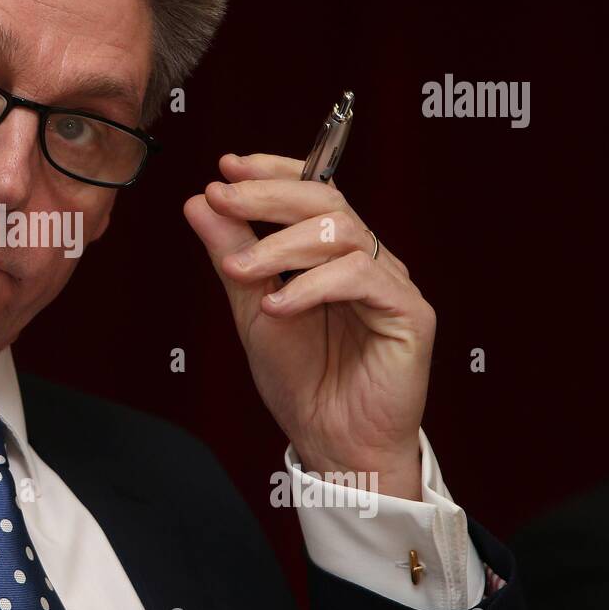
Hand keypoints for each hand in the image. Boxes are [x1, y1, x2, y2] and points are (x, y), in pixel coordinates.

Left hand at [183, 153, 435, 499]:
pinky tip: (277, 306)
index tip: (226, 167)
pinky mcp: (409, 313)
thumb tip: (199, 202)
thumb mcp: (251, 309)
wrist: (332, 442)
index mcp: (332, 253)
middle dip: (268, 194)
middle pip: (326, 200)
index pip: (311, 190)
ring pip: (340, 233)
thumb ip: (231, 255)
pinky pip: (360, 278)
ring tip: (239, 270)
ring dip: (280, 246)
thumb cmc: (301, 381)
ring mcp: (390, 283)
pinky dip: (312, 285)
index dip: (271, 171)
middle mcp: (366, 259)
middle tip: (222, 198)